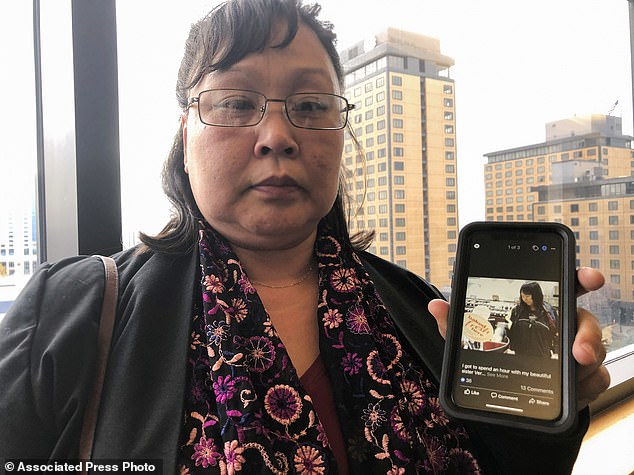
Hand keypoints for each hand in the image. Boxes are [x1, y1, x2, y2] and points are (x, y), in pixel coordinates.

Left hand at [428, 267, 610, 408]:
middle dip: (587, 332)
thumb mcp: (469, 341)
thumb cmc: (494, 357)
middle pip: (586, 321)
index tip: (590, 278)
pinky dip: (587, 385)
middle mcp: (561, 328)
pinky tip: (575, 390)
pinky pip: (596, 379)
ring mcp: (574, 354)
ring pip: (594, 351)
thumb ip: (456, 323)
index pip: (564, 288)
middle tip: (578, 349)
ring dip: (588, 359)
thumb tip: (436, 306)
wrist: (509, 395)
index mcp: (538, 311)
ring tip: (575, 367)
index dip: (580, 278)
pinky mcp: (582, 380)